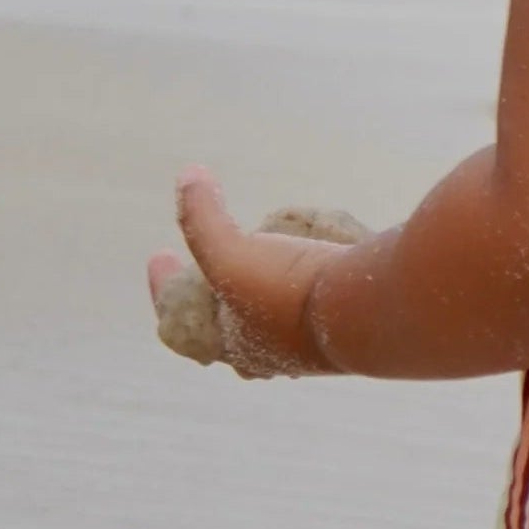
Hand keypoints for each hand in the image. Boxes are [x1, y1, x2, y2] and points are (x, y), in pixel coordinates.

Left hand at [148, 171, 361, 376]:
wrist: (369, 310)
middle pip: (228, 329)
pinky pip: (314, 301)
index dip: (164, 286)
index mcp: (231, 347)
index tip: (159, 256)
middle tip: (206, 274)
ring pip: (274, 318)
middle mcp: (269, 353)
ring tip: (261, 259)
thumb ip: (203, 218)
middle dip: (216, 302)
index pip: (179, 322)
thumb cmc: (291, 292)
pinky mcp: (345, 326)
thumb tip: (188, 175)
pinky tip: (312, 260)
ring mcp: (310, 344)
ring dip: (263, 291)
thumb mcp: (230, 254)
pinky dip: (307, 280)